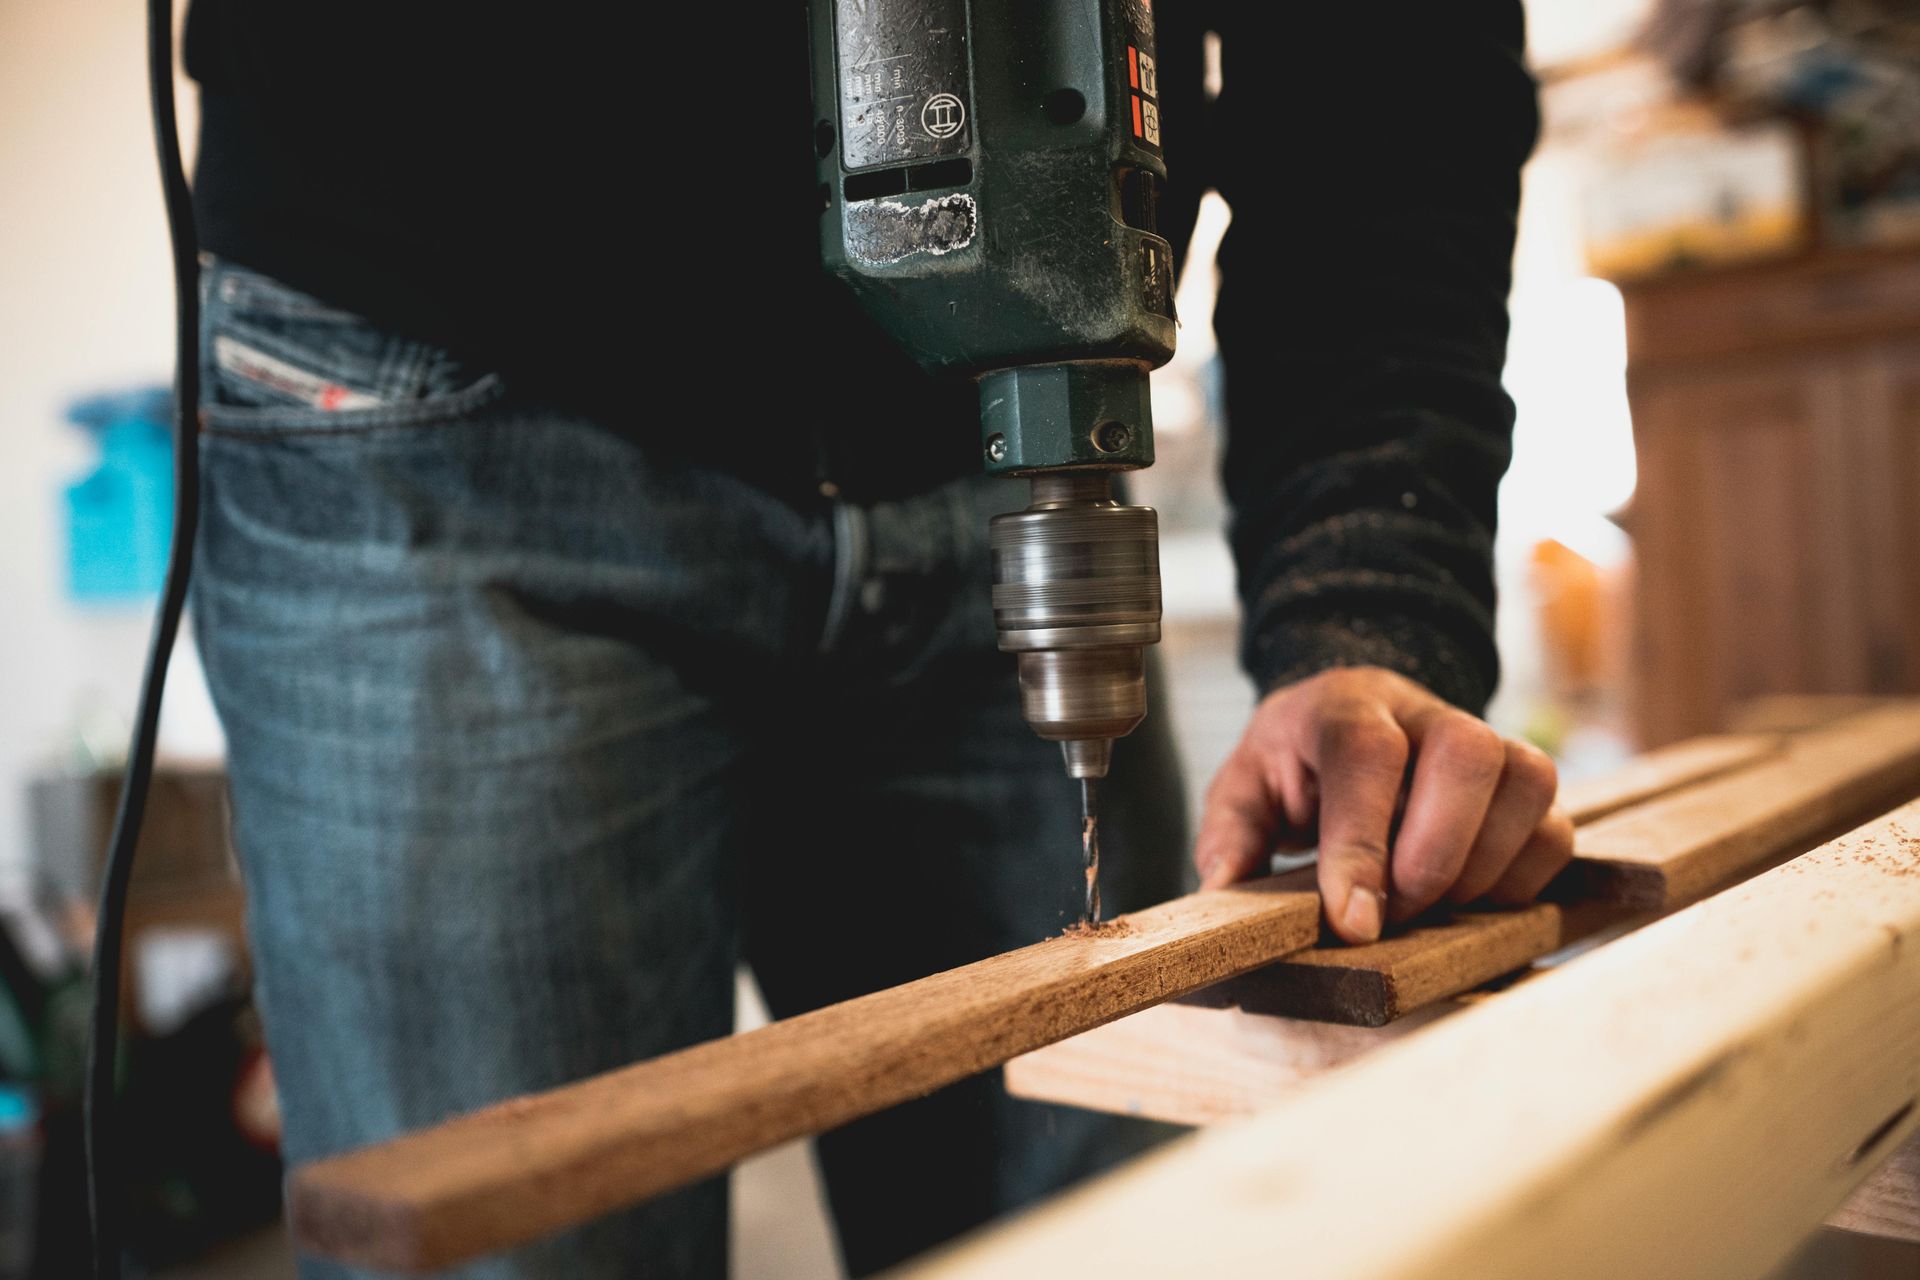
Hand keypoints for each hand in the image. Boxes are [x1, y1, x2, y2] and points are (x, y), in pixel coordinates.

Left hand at [1194, 667, 1573, 943]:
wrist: (1354, 721)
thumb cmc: (1297, 767)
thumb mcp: (1244, 789)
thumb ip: (1230, 836)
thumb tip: (1229, 890)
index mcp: (1346, 706)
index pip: (1366, 754)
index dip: (1363, 843)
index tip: (1355, 923)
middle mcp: (1426, 712)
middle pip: (1468, 753)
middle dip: (1434, 855)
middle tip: (1394, 913)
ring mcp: (1489, 742)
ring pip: (1528, 783)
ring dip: (1481, 870)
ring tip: (1427, 905)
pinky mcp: (1526, 787)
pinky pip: (1555, 830)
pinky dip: (1518, 881)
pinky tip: (1467, 898)